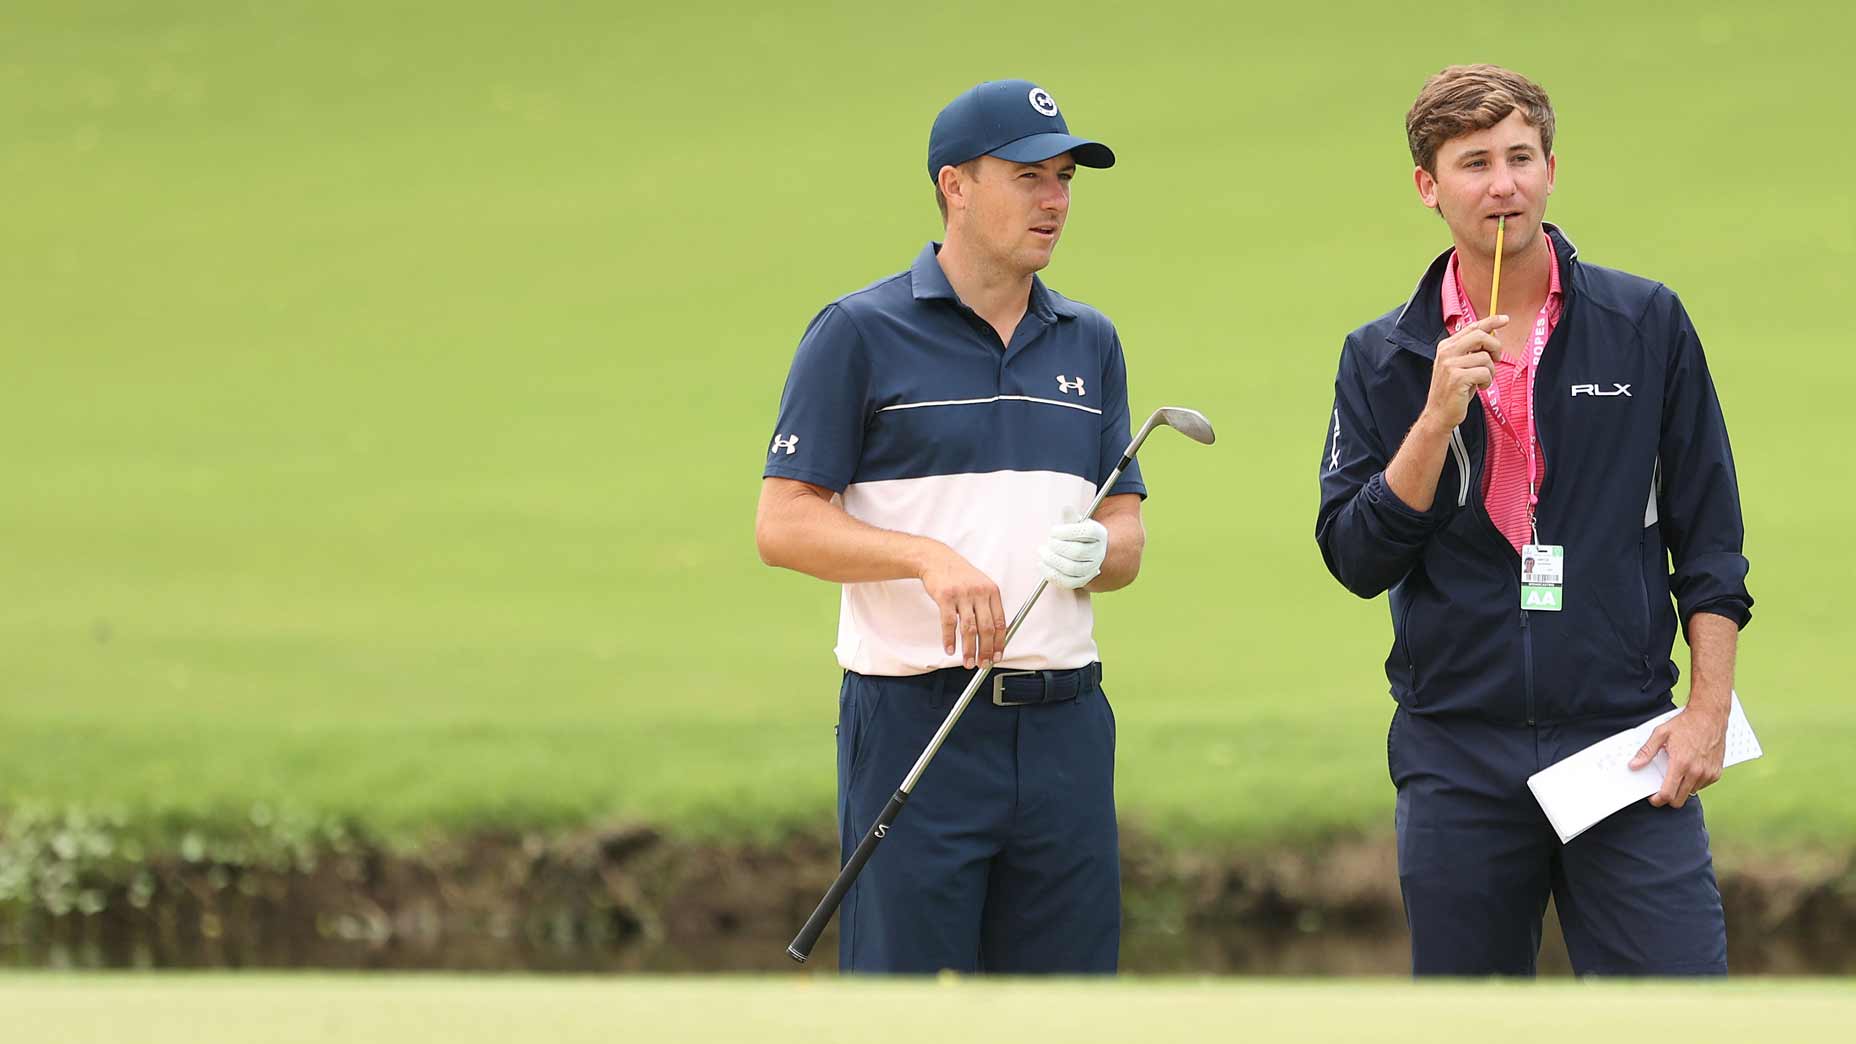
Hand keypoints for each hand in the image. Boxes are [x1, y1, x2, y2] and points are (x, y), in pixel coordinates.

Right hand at [918, 544, 1004, 668]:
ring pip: (969, 629)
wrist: (937, 559)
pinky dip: (949, 639)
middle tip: (983, 664)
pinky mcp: (945, 597)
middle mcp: (979, 593)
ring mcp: (962, 594)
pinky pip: (948, 623)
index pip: (1001, 622)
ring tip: (968, 662)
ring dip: (969, 649)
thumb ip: (988, 606)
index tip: (997, 656)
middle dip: (985, 650)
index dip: (1000, 643)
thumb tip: (994, 635)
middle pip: (986, 628)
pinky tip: (950, 649)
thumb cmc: (959, 575)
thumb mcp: (980, 585)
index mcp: (992, 591)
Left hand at [1038, 506, 1107, 590]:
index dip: (1066, 532)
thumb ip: (1070, 518)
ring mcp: (1091, 569)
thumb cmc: (1078, 535)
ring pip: (1071, 568)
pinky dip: (1051, 574)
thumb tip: (1066, 508)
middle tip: (1048, 542)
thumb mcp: (1077, 523)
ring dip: (1052, 560)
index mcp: (1098, 534)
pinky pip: (1066, 582)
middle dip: (1057, 546)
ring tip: (1042, 552)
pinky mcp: (1082, 581)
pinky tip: (1042, 564)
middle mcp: (1098, 553)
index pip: (1086, 532)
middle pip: (1077, 552)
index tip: (1053, 531)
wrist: (1089, 553)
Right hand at [1421, 315, 1507, 430]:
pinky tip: (1480, 387)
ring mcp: (1450, 365)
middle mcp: (1446, 352)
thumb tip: (1492, 336)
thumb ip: (1471, 351)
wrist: (1438, 414)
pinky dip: (1487, 381)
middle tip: (1496, 359)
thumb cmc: (1453, 391)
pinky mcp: (1458, 378)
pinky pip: (1485, 373)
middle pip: (1480, 336)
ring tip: (1482, 380)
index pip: (1472, 327)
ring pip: (1485, 358)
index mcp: (1446, 346)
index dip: (1490, 321)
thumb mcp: (1459, 366)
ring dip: (1490, 371)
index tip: (1505, 319)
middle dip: (1495, 346)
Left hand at [1629, 704, 1727, 808]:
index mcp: (1681, 763)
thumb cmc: (1686, 723)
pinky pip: (1702, 786)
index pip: (1668, 794)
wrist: (1710, 716)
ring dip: (1682, 788)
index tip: (1653, 799)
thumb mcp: (1661, 734)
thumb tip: (1634, 765)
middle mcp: (1696, 771)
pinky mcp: (1716, 773)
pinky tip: (1690, 769)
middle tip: (1662, 790)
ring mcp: (1708, 773)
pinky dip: (1694, 782)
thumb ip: (1646, 752)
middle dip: (1669, 798)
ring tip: (1677, 773)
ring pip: (1691, 793)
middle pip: (1680, 799)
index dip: (1658, 800)